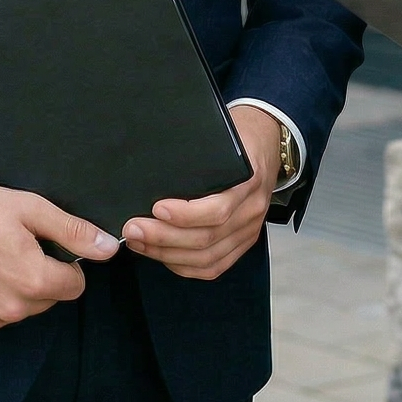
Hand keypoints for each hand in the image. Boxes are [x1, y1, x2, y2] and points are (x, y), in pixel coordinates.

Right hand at [0, 181, 116, 335]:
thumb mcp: (30, 209)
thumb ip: (72, 231)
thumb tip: (108, 249)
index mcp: (33, 281)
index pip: (74, 286)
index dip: (66, 265)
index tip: (47, 248)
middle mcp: (11, 310)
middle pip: (47, 299)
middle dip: (41, 277)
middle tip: (16, 248)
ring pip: (20, 310)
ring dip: (15, 291)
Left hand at [121, 104, 281, 280]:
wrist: (267, 139)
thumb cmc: (240, 135)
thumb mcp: (223, 135)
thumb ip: (198, 153)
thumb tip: (153, 168)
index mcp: (249, 180)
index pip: (218, 209)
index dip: (185, 215)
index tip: (156, 208)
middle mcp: (252, 210)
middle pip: (207, 238)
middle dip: (163, 238)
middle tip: (133, 229)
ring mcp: (249, 230)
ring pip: (207, 258)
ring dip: (167, 254)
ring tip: (139, 242)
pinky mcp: (243, 243)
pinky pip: (213, 267)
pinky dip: (184, 266)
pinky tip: (161, 255)